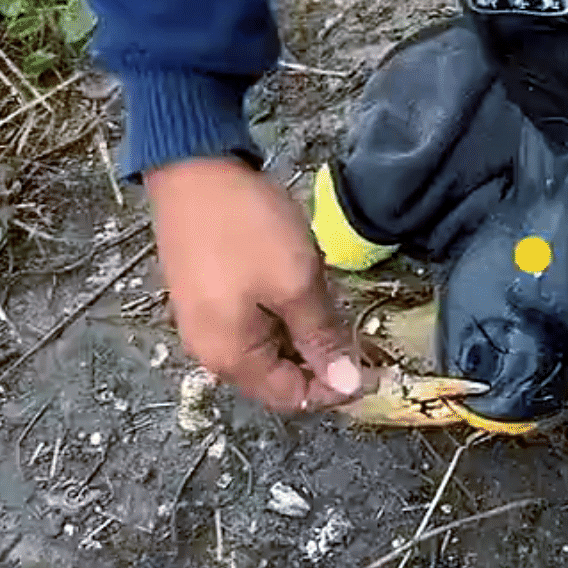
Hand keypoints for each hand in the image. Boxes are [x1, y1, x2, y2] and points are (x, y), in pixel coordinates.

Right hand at [146, 157, 361, 413]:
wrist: (193, 169)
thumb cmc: (248, 229)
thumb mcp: (296, 283)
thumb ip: (322, 337)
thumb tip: (347, 386)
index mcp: (231, 359)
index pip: (292, 399)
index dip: (336, 388)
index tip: (374, 366)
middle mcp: (210, 352)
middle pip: (278, 376)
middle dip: (320, 359)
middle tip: (357, 328)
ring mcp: (204, 324)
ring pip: (268, 348)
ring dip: (304, 333)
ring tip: (330, 300)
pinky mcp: (206, 296)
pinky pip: (253, 323)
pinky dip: (283, 315)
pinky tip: (301, 285)